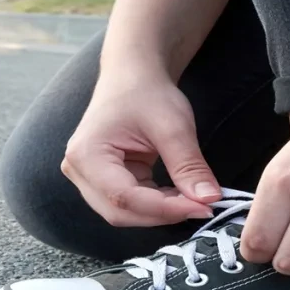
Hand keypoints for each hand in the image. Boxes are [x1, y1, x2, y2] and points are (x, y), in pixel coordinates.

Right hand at [62, 74, 220, 226]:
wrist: (132, 76)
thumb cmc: (146, 92)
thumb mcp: (173, 126)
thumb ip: (189, 166)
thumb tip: (210, 199)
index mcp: (86, 154)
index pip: (124, 197)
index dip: (165, 209)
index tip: (202, 208)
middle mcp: (79, 171)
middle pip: (120, 212)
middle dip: (163, 214)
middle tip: (203, 207)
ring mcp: (88, 178)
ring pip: (125, 213)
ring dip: (161, 212)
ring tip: (193, 199)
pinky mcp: (103, 182)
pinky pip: (130, 205)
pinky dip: (157, 205)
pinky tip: (179, 195)